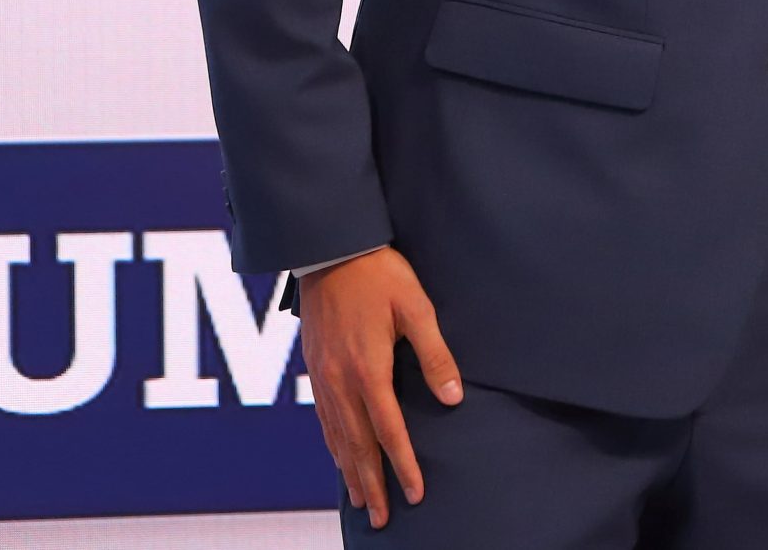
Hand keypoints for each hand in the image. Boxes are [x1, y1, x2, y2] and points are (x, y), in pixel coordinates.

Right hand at [298, 246, 461, 528]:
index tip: (416, 493)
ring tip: (362, 500)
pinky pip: (323, 419)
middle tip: (383, 518)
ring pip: (336, 436)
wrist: (329, 249)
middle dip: (372, 483)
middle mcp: (340, 381)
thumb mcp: (417, 307)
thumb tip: (453, 398)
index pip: (388, 430)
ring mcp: (322, 377)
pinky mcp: (314, 368)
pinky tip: (339, 458)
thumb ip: (435, 354)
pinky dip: (332, 446)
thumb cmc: (379, 274)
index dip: (403, 464)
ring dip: (350, 471)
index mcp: (367, 369)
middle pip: (357, 444)